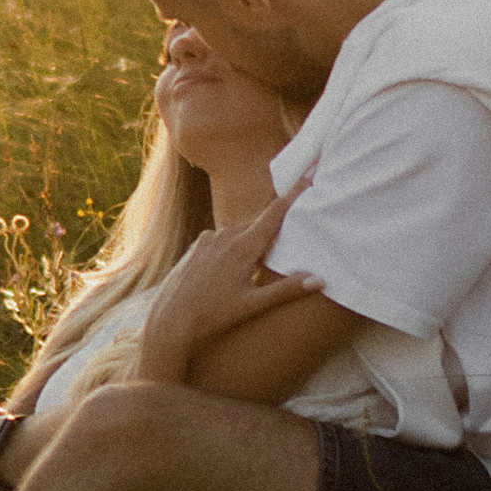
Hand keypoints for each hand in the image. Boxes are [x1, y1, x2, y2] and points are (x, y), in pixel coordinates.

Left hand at [135, 177, 323, 387]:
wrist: (171, 319)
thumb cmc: (213, 314)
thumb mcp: (253, 305)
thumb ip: (286, 290)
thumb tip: (319, 279)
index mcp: (243, 246)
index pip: (276, 213)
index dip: (295, 192)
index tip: (310, 171)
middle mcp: (225, 235)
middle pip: (260, 223)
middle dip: (276, 226)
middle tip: (294, 228)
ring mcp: (209, 238)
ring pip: (241, 232)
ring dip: (254, 241)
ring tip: (261, 262)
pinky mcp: (198, 245)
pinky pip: (224, 239)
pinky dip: (235, 245)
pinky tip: (234, 267)